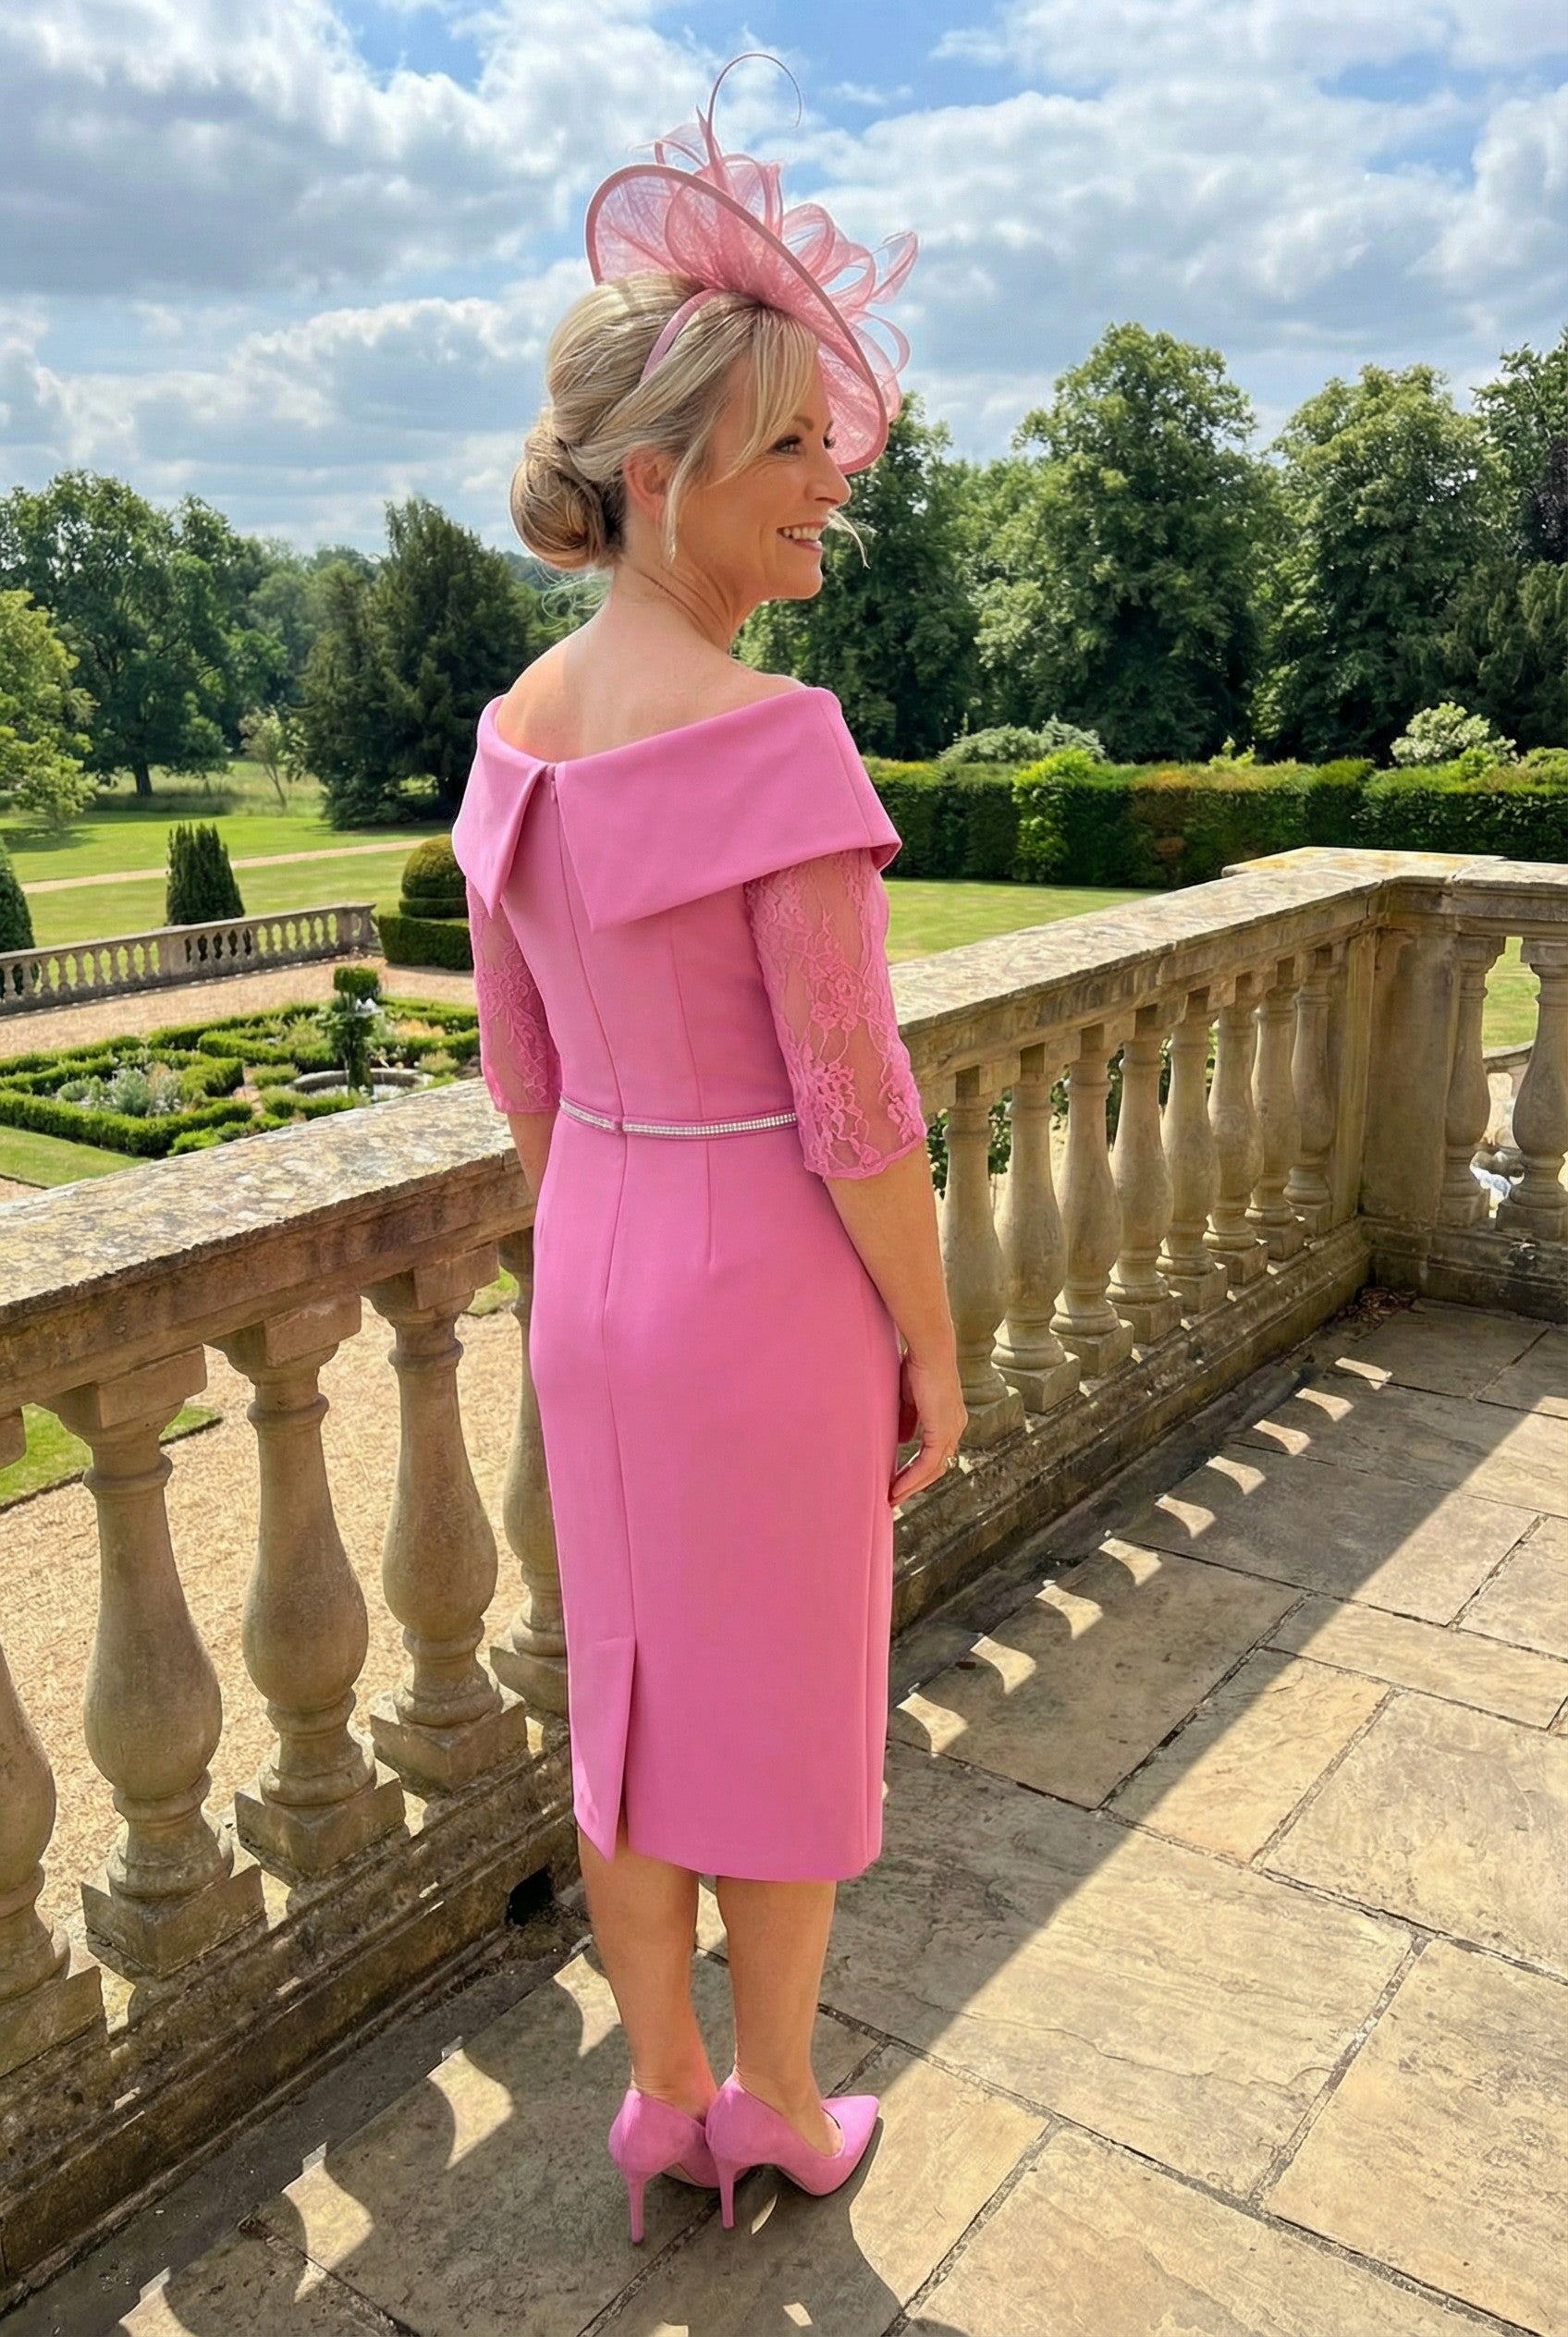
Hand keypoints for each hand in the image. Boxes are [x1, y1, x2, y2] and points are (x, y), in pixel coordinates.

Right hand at [890, 1348, 966, 1504]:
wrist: (929, 1350)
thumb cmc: (917, 1366)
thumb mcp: (910, 1398)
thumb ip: (908, 1420)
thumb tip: (903, 1441)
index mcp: (949, 1419)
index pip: (936, 1453)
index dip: (917, 1470)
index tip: (898, 1481)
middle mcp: (955, 1427)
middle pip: (937, 1467)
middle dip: (914, 1485)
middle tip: (894, 1497)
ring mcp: (951, 1430)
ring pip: (934, 1470)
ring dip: (911, 1486)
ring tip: (892, 1498)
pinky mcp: (942, 1430)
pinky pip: (928, 1463)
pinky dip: (911, 1478)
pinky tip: (896, 1487)